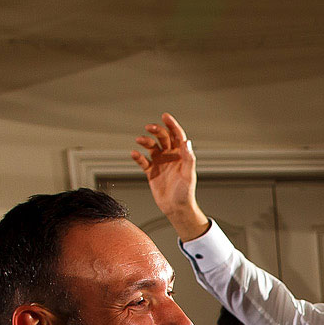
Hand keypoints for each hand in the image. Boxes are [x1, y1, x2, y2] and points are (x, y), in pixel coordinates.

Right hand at [131, 112, 210, 241]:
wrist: (176, 208)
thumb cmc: (185, 193)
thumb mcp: (189, 174)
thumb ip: (188, 157)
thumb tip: (187, 142)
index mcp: (181, 154)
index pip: (177, 135)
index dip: (172, 125)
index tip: (165, 116)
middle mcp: (170, 156)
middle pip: (162, 138)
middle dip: (156, 130)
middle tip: (149, 127)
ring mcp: (160, 163)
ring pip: (151, 146)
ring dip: (146, 141)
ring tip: (140, 140)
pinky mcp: (151, 171)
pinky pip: (143, 161)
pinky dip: (138, 156)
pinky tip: (134, 154)